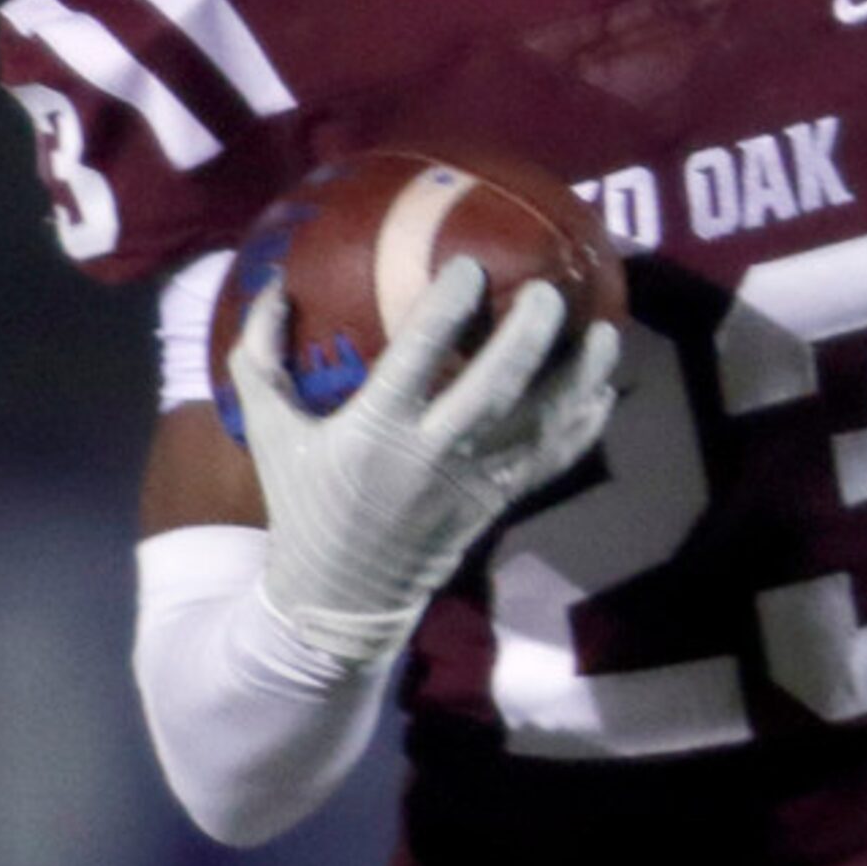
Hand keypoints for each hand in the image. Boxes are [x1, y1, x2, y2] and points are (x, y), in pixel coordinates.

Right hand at [230, 256, 620, 665]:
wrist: (339, 599)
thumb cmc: (305, 503)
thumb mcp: (269, 433)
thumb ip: (261, 359)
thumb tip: (274, 285)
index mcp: (373, 433)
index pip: (417, 359)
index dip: (447, 309)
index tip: (470, 266)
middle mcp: (432, 456)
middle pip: (496, 388)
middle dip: (530, 336)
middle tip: (550, 289)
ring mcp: (475, 482)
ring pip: (542, 424)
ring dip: (579, 377)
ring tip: (605, 330)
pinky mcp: (501, 502)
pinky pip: (554, 460)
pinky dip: (584, 425)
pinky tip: (603, 388)